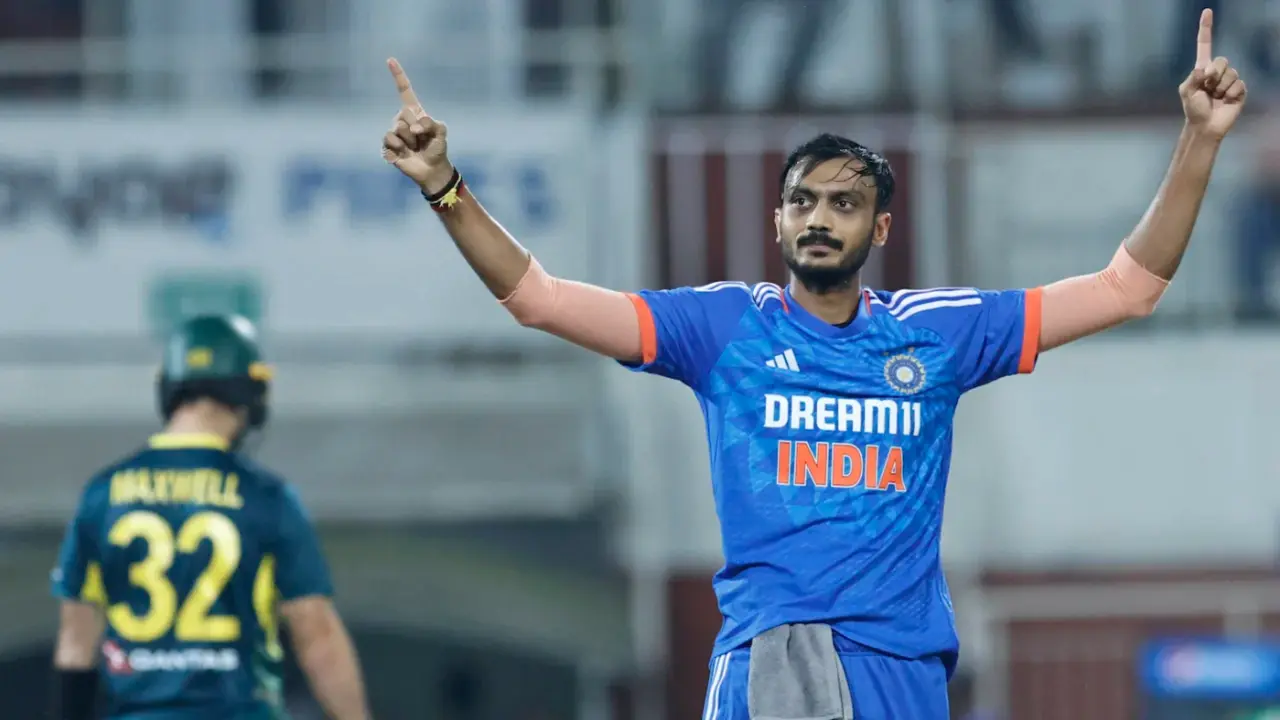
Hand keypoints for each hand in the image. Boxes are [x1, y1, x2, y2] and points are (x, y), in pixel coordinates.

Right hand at [381, 58, 454, 193]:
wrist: (432, 169)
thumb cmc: (437, 148)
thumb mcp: (441, 132)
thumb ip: (432, 123)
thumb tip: (414, 127)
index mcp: (414, 112)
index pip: (404, 91)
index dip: (398, 76)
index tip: (390, 59)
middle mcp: (402, 119)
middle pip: (403, 114)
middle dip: (416, 128)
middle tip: (421, 140)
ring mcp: (394, 132)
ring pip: (397, 127)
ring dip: (409, 140)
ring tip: (414, 147)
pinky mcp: (388, 145)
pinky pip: (389, 139)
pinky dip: (399, 147)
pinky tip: (404, 153)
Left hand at [1179, 9, 1246, 138]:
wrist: (1205, 126)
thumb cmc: (1193, 109)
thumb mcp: (1187, 92)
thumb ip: (1193, 78)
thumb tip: (1205, 69)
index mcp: (1202, 69)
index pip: (1205, 45)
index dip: (1206, 29)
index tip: (1206, 11)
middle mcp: (1217, 72)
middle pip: (1222, 60)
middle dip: (1214, 75)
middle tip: (1208, 90)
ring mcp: (1229, 80)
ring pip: (1231, 73)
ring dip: (1221, 88)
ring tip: (1216, 98)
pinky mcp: (1239, 90)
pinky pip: (1238, 85)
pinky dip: (1230, 94)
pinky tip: (1225, 101)